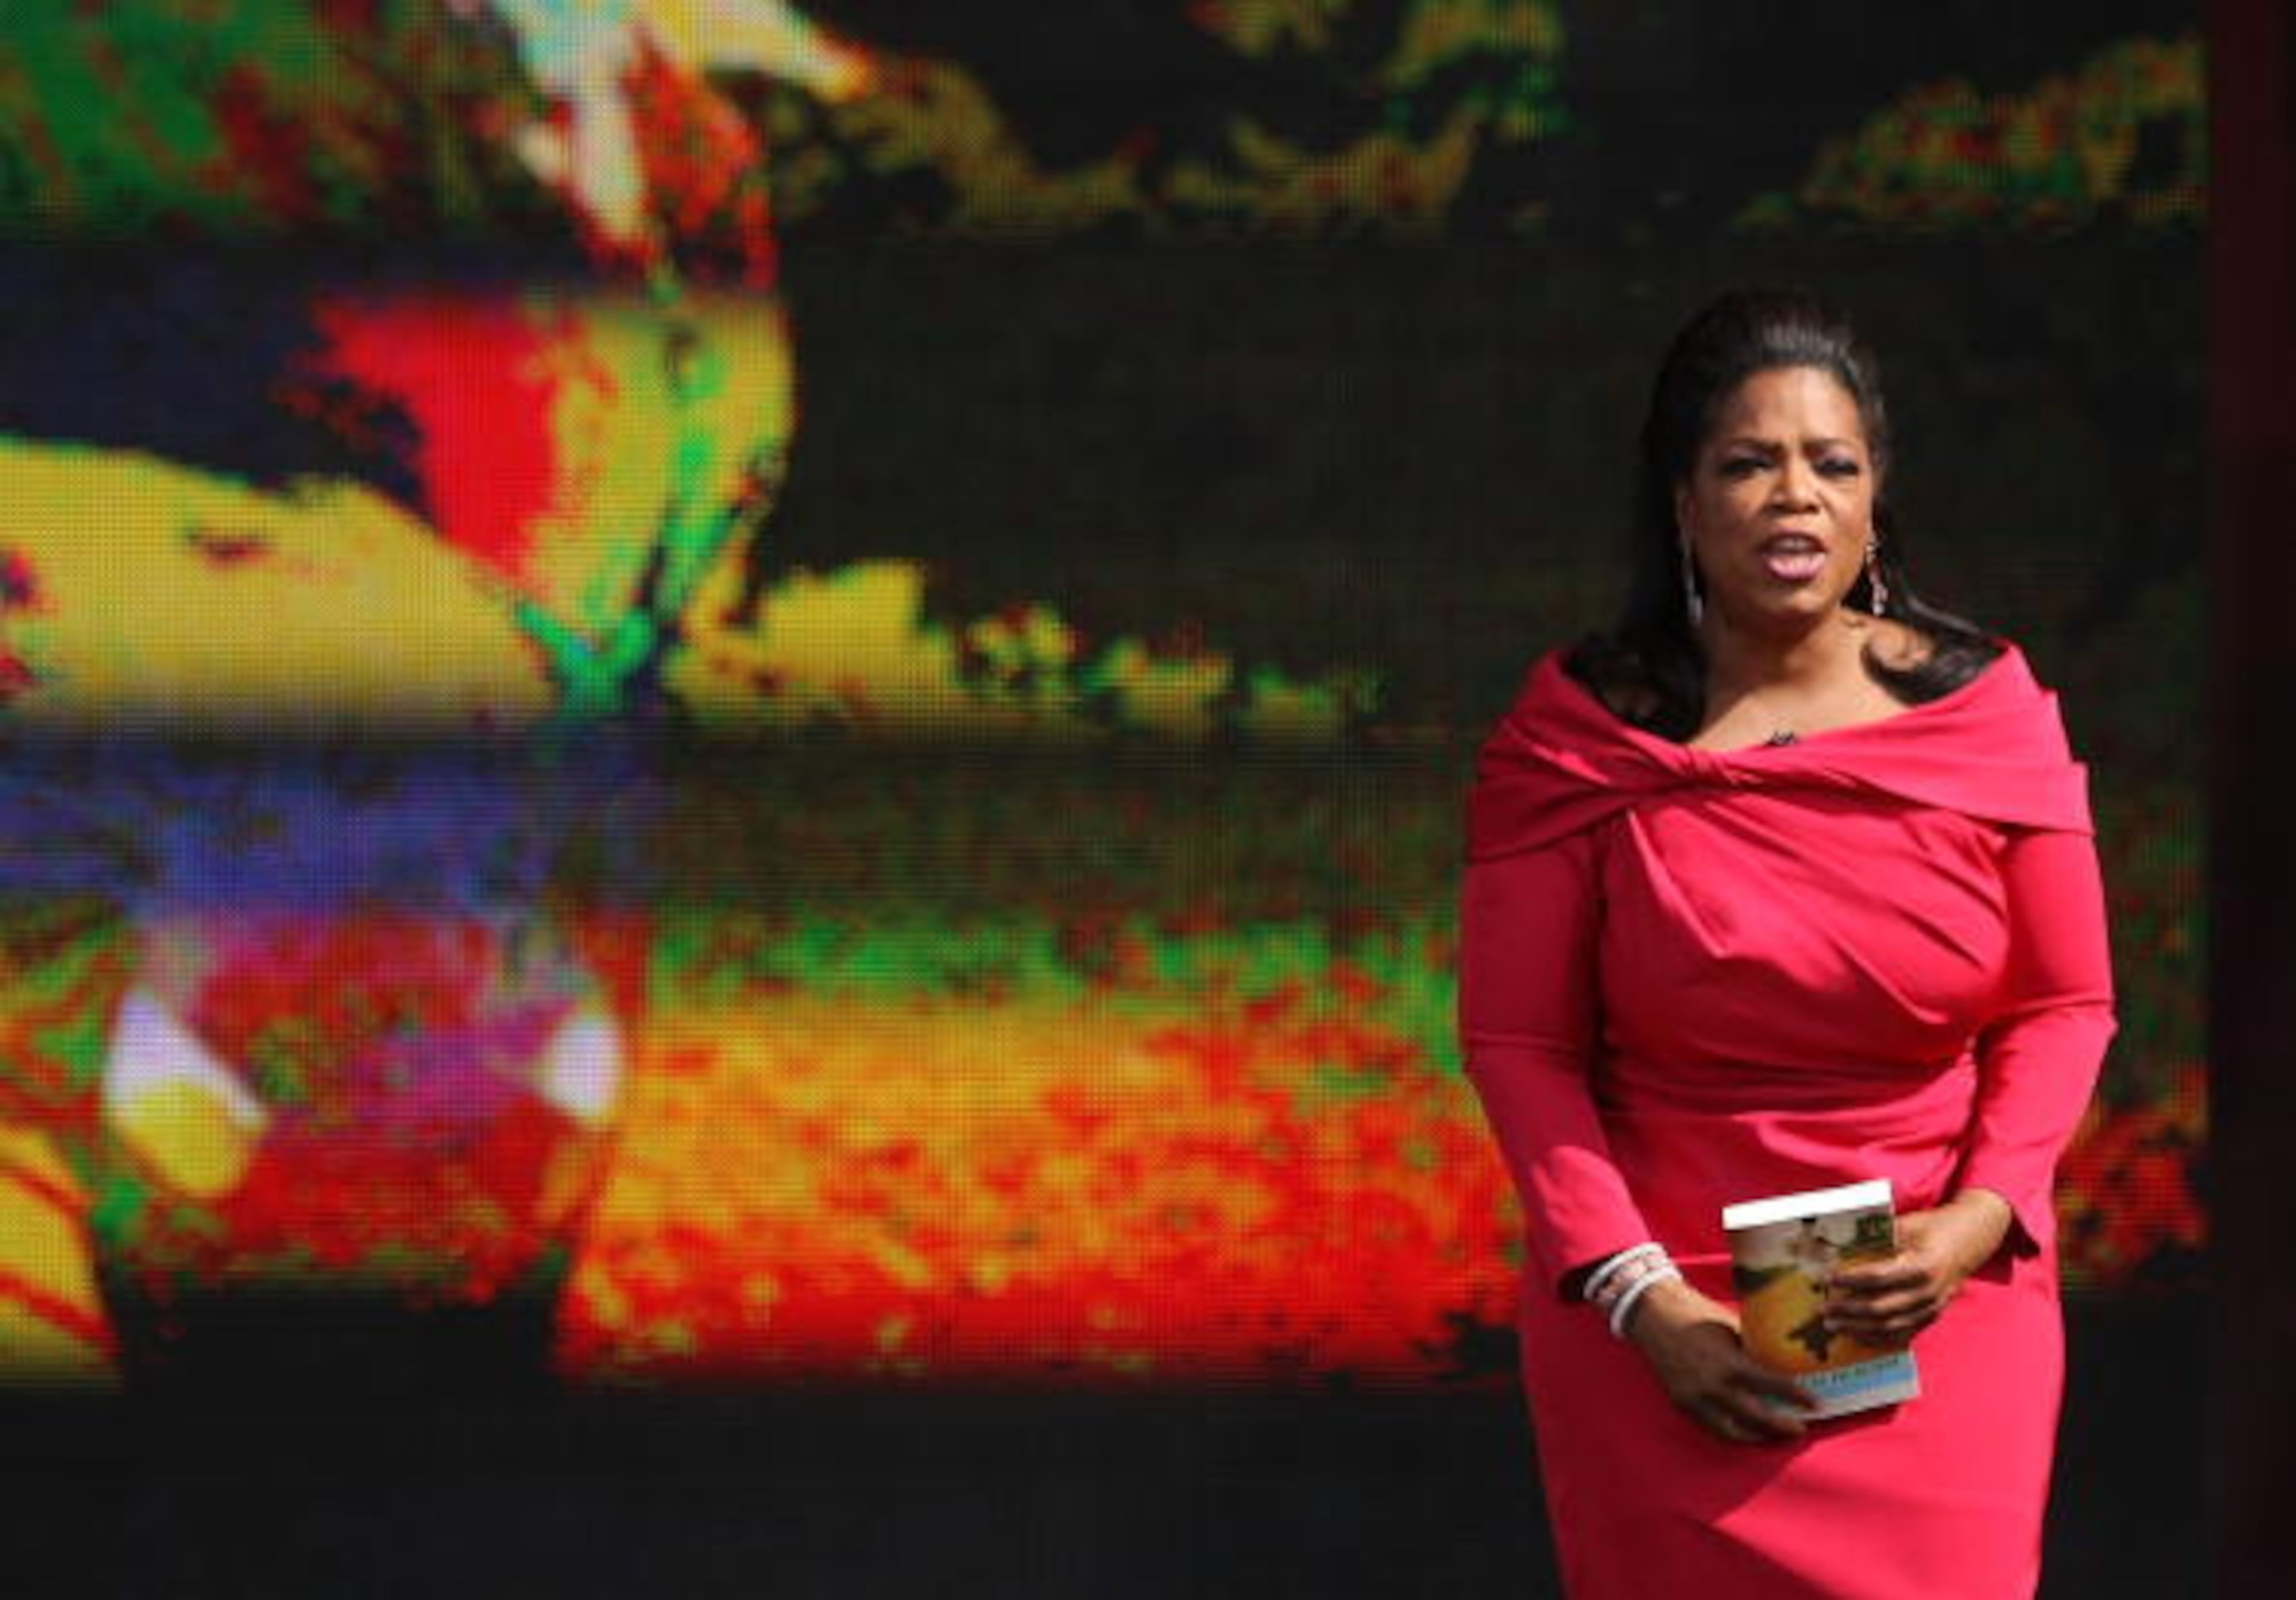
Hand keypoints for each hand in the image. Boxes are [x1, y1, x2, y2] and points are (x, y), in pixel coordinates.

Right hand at [1623, 1277, 1815, 1444]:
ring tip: (1771, 1435)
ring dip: (1756, 1436)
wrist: (1652, 1314)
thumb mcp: (1731, 1329)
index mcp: (1730, 1363)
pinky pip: (1710, 1427)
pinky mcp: (1681, 1403)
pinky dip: (1729, 1432)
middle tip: (1799, 1428)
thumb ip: (1751, 1351)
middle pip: (1757, 1418)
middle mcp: (1713, 1387)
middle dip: (1781, 1427)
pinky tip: (1742, 1430)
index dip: (1797, 1396)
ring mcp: (1695, 1399)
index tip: (1817, 1403)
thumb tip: (1777, 1363)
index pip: (1773, 1386)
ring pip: (1732, 1432)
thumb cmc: (1696, 1314)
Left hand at [1822, 1189, 2012, 1347]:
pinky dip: (1879, 1337)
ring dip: (1859, 1328)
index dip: (1851, 1279)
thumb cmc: (1936, 1227)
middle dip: (1849, 1311)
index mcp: (1923, 1266)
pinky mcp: (1933, 1316)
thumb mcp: (1907, 1224)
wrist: (1971, 1239)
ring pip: (1891, 1326)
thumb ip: (1878, 1237)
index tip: (1827, 1278)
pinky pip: (1903, 1334)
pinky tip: (1858, 1334)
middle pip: (1882, 1308)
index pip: (1879, 1277)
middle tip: (1824, 1309)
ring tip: (1834, 1325)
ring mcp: (1933, 1308)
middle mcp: (1929, 1292)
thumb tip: (1840, 1245)